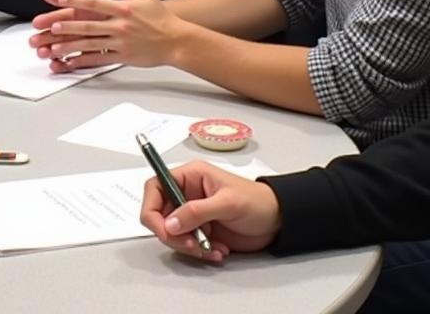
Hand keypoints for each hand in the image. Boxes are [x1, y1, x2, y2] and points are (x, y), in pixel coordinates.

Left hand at [29, 0, 184, 70]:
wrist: (177, 41)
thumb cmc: (161, 18)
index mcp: (123, 8)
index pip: (94, 2)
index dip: (75, 0)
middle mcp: (120, 25)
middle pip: (88, 25)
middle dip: (68, 26)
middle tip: (50, 26)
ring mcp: (120, 42)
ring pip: (91, 44)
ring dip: (72, 45)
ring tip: (54, 47)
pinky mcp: (123, 57)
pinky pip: (100, 60)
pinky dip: (84, 61)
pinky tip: (70, 62)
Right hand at [139, 161, 281, 261]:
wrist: (278, 221)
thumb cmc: (256, 201)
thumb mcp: (227, 203)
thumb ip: (197, 212)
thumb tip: (169, 223)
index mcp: (188, 176)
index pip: (155, 187)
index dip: (151, 208)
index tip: (162, 228)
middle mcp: (186, 193)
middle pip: (159, 214)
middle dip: (172, 234)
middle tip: (191, 245)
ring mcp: (192, 214)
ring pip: (172, 233)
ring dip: (189, 246)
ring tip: (212, 250)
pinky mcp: (200, 231)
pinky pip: (188, 245)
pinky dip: (200, 253)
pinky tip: (219, 251)